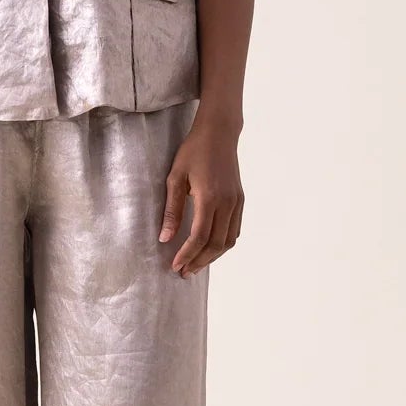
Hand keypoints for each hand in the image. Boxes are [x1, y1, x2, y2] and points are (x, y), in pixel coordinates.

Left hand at [159, 116, 243, 276]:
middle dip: (199, 261)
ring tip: (195, 265)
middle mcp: (227, 203)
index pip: (199, 237)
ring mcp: (236, 202)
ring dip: (212, 257)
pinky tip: (210, 249)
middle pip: (215, 244)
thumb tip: (165, 238)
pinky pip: (235, 230)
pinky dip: (223, 244)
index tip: (175, 266)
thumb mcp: (175, 177)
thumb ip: (172, 210)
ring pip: (228, 241)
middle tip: (183, 272)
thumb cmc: (193, 152)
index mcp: (209, 197)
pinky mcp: (240, 200)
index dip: (187, 255)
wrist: (219, 133)